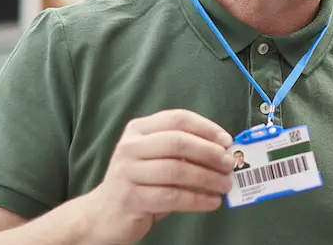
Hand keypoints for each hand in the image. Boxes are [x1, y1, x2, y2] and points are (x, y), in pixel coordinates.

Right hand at [73, 109, 235, 243]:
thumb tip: (223, 152)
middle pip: (178, 142)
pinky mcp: (131, 198)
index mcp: (139, 130)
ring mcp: (128, 172)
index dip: (206, 128)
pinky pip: (172, 196)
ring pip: (177, 170)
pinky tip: (212, 202)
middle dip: (210, 153)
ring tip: (224, 185)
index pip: (177, 119)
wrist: (104, 214)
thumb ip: (182, 152)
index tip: (227, 141)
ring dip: (208, 178)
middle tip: (229, 165)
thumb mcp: (156, 160)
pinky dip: (197, 199)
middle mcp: (130, 147)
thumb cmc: (139, 183)